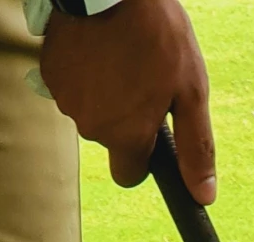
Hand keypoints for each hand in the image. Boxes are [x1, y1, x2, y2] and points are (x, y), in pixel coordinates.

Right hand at [40, 0, 215, 199]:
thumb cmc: (156, 33)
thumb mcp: (190, 90)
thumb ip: (196, 146)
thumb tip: (204, 196)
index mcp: (127, 137)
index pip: (129, 175)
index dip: (142, 156)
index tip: (151, 130)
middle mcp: (92, 128)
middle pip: (110, 138)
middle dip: (125, 116)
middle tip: (142, 74)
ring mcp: (66, 100)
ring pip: (90, 110)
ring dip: (104, 91)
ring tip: (121, 53)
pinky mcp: (50, 73)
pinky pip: (70, 85)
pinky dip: (83, 70)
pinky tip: (98, 44)